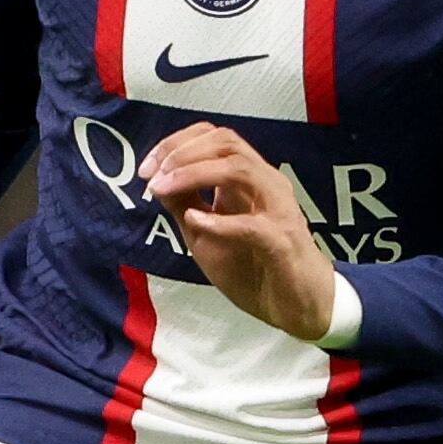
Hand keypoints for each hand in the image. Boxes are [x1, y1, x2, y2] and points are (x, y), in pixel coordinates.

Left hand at [138, 122, 336, 339]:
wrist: (295, 307)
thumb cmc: (255, 269)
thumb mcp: (206, 235)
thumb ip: (185, 205)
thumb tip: (156, 180)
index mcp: (249, 179)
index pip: (215, 137)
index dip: (176, 144)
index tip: (147, 168)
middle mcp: (266, 184)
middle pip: (226, 142)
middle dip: (182, 153)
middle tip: (152, 176)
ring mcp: (277, 209)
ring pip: (240, 169)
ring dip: (194, 174)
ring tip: (164, 189)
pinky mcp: (282, 242)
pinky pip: (251, 224)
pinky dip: (219, 221)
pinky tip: (194, 222)